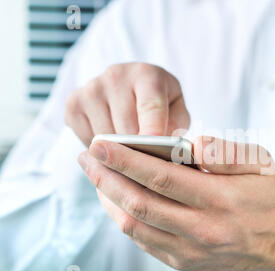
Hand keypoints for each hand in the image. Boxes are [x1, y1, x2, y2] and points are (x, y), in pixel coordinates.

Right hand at [65, 63, 189, 145]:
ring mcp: (91, 89)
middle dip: (138, 151)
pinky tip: (112, 147)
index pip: (150, 105)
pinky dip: (100, 151)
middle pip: (126, 126)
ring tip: (131, 157)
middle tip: (147, 168)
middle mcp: (116, 76)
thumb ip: (176, 129)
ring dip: (118, 154)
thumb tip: (166, 150)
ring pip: (105, 138)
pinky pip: (86, 140)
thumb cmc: (160, 106)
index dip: (153, 129)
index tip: (155, 149)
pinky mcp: (73, 104)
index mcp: (147, 75)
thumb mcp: (177, 112)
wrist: (131, 90)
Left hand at [78, 136, 274, 270]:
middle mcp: (203, 229)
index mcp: (221, 198)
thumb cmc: (268, 196)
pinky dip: (125, 219)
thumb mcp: (258, 162)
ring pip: (135, 227)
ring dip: (109, 201)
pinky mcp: (185, 262)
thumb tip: (189, 142)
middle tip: (87, 158)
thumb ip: (224, 151)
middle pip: (139, 204)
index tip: (100, 144)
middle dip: (106, 178)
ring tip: (98, 178)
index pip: (162, 177)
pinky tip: (119, 201)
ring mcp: (192, 251)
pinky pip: (144, 242)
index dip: (126, 160)